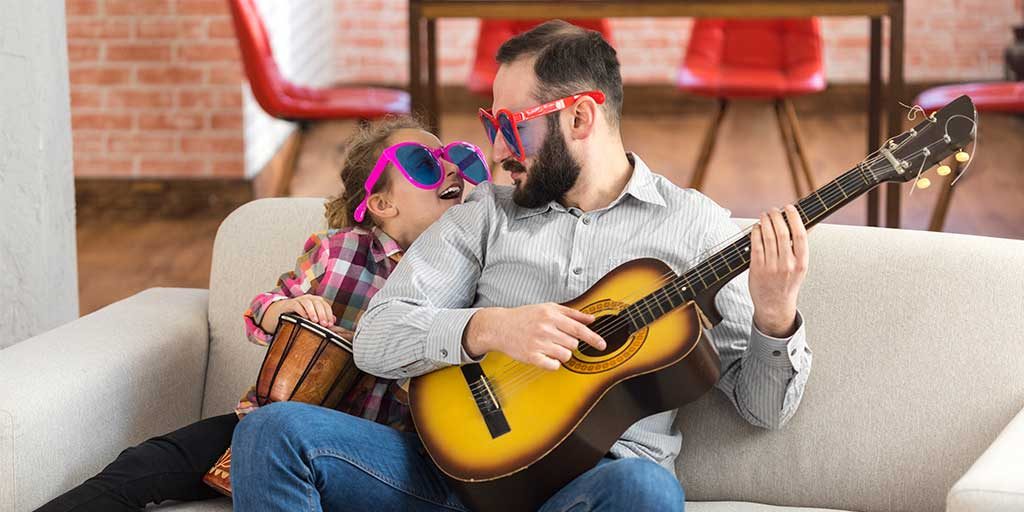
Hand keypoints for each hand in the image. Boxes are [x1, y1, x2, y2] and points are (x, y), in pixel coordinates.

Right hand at [261, 294, 336, 332]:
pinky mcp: (290, 303)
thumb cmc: (299, 315)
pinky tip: (304, 318)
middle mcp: (309, 298)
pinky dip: (301, 310)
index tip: (330, 325)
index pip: (326, 306)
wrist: (282, 311)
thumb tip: (334, 320)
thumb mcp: (312, 316)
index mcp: (316, 301)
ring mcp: (299, 300)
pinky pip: (296, 305)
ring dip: (313, 312)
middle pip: (318, 303)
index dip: (329, 315)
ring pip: (308, 302)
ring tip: (315, 321)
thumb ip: (323, 317)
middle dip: (322, 314)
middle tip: (324, 324)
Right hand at [464, 303, 606, 370]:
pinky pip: (553, 365)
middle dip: (569, 344)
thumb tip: (590, 318)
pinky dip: (553, 363)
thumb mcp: (547, 308)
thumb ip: (571, 313)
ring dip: (561, 353)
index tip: (602, 345)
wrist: (499, 327)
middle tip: (556, 339)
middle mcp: (545, 329)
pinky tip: (545, 356)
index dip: (593, 338)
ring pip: (565, 355)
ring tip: (550, 347)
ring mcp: (538, 343)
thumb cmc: (524, 317)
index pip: (578, 329)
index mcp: (551, 315)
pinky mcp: (531, 357)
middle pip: (573, 344)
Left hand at [749, 205, 807, 337]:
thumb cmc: (787, 283)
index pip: (800, 234)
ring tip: (764, 216)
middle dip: (777, 217)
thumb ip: (800, 247)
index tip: (789, 208)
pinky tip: (756, 228)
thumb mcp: (800, 267)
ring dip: (765, 222)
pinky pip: (756, 246)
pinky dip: (755, 233)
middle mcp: (788, 264)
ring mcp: (772, 267)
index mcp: (801, 263)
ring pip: (768, 237)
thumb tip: (804, 224)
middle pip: (782, 232)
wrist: (775, 305)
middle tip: (773, 210)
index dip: (794, 218)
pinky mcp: (757, 269)